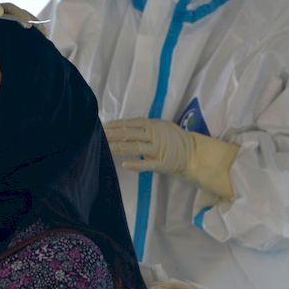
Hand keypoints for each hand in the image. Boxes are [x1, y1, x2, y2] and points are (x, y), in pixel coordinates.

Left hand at [104, 118, 238, 198]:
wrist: (193, 153)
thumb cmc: (171, 139)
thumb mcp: (158, 127)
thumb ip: (141, 127)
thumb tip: (119, 127)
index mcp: (151, 124)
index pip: (128, 124)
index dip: (113, 126)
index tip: (99, 127)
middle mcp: (153, 134)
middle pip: (128, 134)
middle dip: (111, 135)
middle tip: (96, 136)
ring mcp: (158, 149)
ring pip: (135, 147)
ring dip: (118, 148)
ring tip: (104, 148)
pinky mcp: (162, 163)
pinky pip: (147, 164)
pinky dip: (136, 164)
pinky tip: (124, 165)